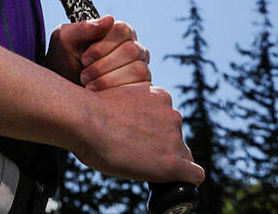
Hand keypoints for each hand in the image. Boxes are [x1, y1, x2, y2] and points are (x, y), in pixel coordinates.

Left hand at [46, 16, 151, 90]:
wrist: (63, 89)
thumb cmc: (64, 59)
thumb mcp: (65, 40)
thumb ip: (84, 28)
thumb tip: (109, 19)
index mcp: (117, 32)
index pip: (123, 30)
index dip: (103, 46)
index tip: (84, 58)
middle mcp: (134, 48)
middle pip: (132, 50)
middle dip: (103, 66)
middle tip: (84, 75)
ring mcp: (140, 67)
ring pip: (138, 69)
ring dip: (109, 80)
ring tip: (89, 85)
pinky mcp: (142, 88)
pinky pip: (142, 89)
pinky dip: (118, 92)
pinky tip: (101, 95)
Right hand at [72, 82, 203, 184]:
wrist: (83, 119)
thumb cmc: (88, 108)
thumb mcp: (114, 97)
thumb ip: (128, 107)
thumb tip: (123, 121)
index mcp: (159, 96)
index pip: (168, 119)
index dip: (154, 131)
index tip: (138, 137)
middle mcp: (172, 115)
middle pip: (175, 137)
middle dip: (160, 145)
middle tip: (135, 150)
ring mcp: (174, 139)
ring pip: (181, 156)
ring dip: (165, 159)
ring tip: (139, 162)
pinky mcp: (173, 164)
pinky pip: (194, 175)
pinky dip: (184, 178)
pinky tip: (171, 180)